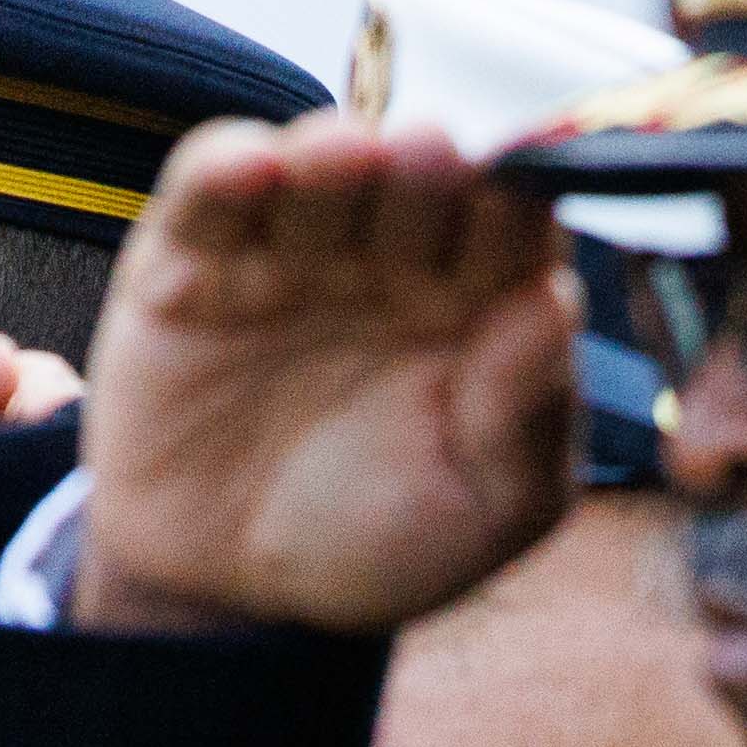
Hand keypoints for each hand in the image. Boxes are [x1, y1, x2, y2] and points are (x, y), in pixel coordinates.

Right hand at [70, 114, 579, 636]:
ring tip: (347, 158)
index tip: (519, 206)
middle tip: (430, 159)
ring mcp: (292, 248)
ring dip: (334, 153)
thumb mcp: (482, 511)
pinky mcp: (189, 261)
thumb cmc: (376, 543)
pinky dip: (225, 170)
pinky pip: (206, 195)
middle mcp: (392, 257)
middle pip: (421, 180)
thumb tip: (557, 305)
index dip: (518, 210)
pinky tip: (252, 171)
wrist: (231, 593)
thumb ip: (527, 419)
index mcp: (480, 303)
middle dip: (429, 166)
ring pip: (318, 168)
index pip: (515, 229)